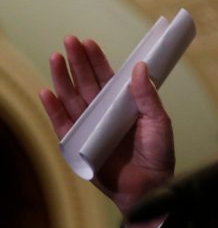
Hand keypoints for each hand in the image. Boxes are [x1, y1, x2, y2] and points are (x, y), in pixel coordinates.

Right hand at [39, 36, 174, 227]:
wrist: (149, 186)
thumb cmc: (158, 153)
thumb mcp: (159, 121)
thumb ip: (148, 96)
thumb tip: (139, 67)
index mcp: (124, 103)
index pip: (107, 77)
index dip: (97, 60)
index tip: (89, 42)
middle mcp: (105, 112)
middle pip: (86, 83)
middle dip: (77, 62)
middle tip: (69, 41)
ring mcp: (90, 127)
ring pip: (72, 98)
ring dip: (62, 79)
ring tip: (55, 58)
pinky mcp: (78, 145)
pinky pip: (64, 125)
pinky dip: (54, 110)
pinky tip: (47, 92)